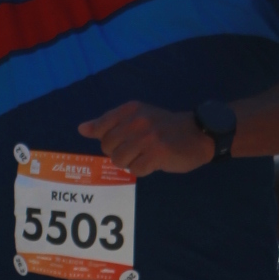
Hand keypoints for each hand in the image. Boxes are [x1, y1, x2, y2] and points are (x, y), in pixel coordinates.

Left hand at [77, 102, 214, 175]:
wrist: (197, 134)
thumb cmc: (164, 128)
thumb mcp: (137, 117)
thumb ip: (109, 123)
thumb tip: (82, 129)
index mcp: (130, 110)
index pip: (102, 126)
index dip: (107, 139)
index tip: (122, 140)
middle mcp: (137, 121)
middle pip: (108, 147)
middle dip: (119, 153)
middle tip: (137, 149)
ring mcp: (146, 138)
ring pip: (119, 160)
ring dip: (130, 163)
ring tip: (144, 156)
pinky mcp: (156, 154)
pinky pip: (135, 170)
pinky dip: (142, 170)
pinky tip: (153, 162)